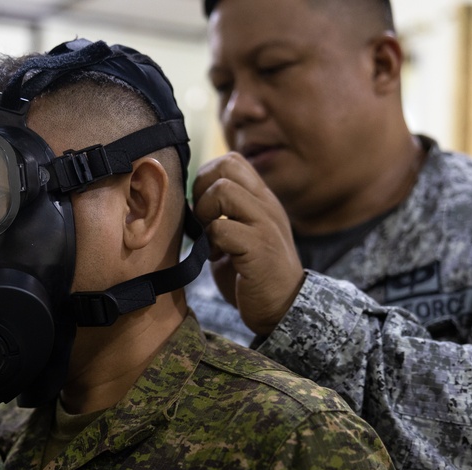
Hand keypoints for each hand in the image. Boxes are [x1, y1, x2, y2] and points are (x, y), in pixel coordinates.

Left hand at [192, 153, 304, 335]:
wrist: (283, 307)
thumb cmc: (253, 274)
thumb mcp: (240, 235)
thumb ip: (223, 215)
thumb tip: (188, 204)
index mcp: (261, 199)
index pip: (231, 161)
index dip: (206, 178)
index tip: (203, 208)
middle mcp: (266, 205)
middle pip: (226, 166)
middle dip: (202, 189)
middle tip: (204, 219)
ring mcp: (265, 225)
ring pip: (223, 191)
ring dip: (206, 214)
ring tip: (212, 238)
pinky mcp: (260, 249)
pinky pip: (223, 228)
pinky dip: (212, 241)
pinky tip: (219, 257)